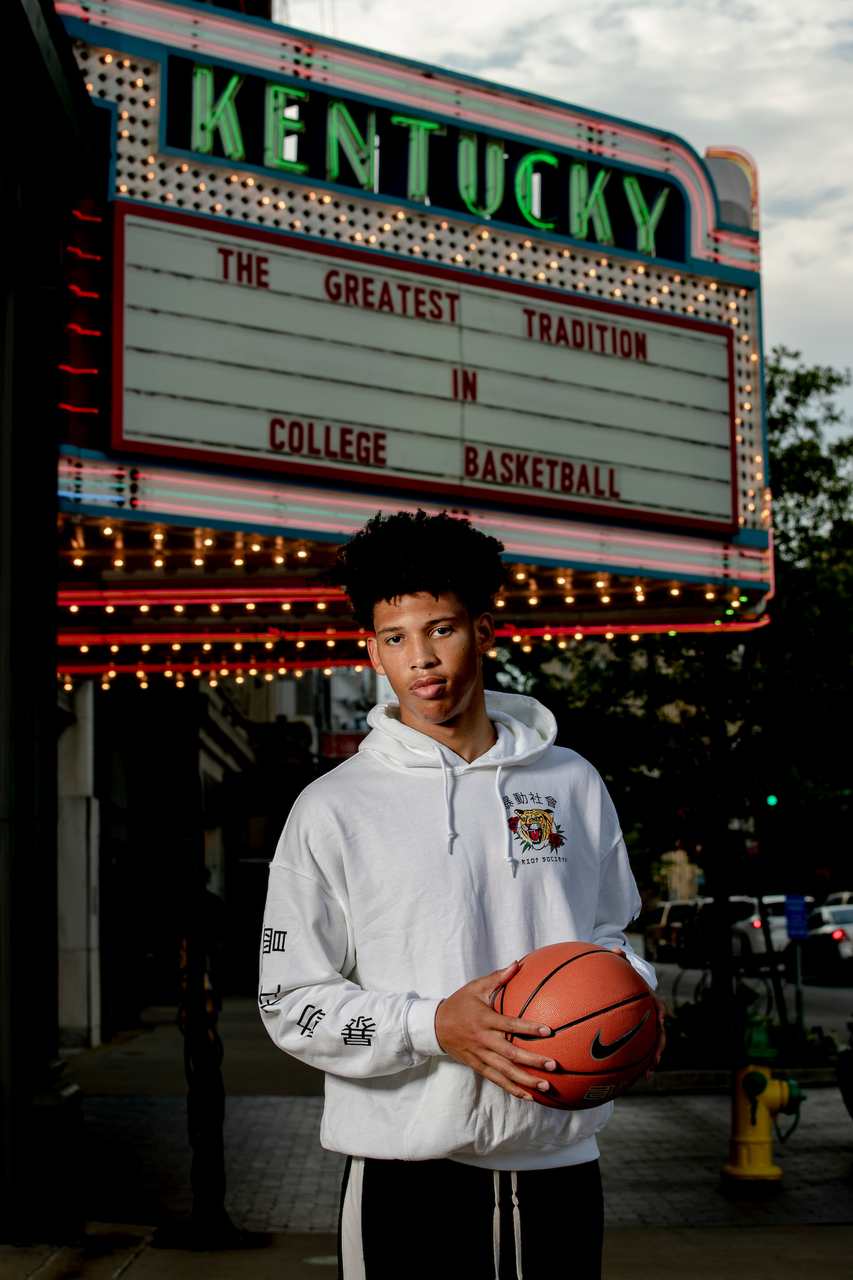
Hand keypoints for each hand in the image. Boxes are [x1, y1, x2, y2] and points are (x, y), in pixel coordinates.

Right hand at [434, 962, 556, 1100]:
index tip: (547, 1031)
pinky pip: (496, 1079)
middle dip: (532, 1060)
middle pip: (511, 1052)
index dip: (528, 1028)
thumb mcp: (475, 987)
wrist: (434, 1026)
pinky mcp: (477, 1066)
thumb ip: (498, 978)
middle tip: (552, 1065)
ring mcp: (480, 1055)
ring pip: (505, 1071)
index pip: (510, 1025)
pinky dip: (512, 1089)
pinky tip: (528, 1096)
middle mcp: (483, 1040)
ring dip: (525, 1080)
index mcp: (485, 1019)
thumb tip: (517, 964)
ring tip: (545, 1086)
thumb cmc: (459, 1003)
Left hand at [611, 947, 665, 1077]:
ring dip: (653, 1057)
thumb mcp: (621, 971)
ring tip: (649, 1069)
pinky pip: (642, 1051)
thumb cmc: (622, 981)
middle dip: (659, 1044)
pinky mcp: (639, 1038)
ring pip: (654, 1044)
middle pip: (660, 1031)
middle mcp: (651, 1016)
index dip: (660, 1012)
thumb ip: (619, 962)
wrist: (623, 992)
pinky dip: (641, 1063)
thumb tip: (616, 950)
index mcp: (648, 1000)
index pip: (658, 1005)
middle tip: (656, 1056)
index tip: (660, 1019)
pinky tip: (636, 1076)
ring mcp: (646, 1028)